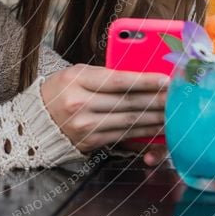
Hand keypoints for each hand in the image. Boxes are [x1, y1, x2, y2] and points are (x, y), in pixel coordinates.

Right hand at [41, 64, 168, 152]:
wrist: (35, 120)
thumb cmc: (61, 90)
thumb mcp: (77, 73)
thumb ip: (105, 74)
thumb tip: (142, 77)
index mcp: (77, 80)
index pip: (117, 80)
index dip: (145, 81)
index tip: (166, 80)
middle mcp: (80, 103)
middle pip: (127, 102)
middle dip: (157, 99)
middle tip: (178, 96)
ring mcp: (85, 125)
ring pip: (129, 120)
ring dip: (155, 117)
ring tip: (174, 111)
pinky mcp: (91, 141)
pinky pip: (123, 135)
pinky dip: (144, 132)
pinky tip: (158, 127)